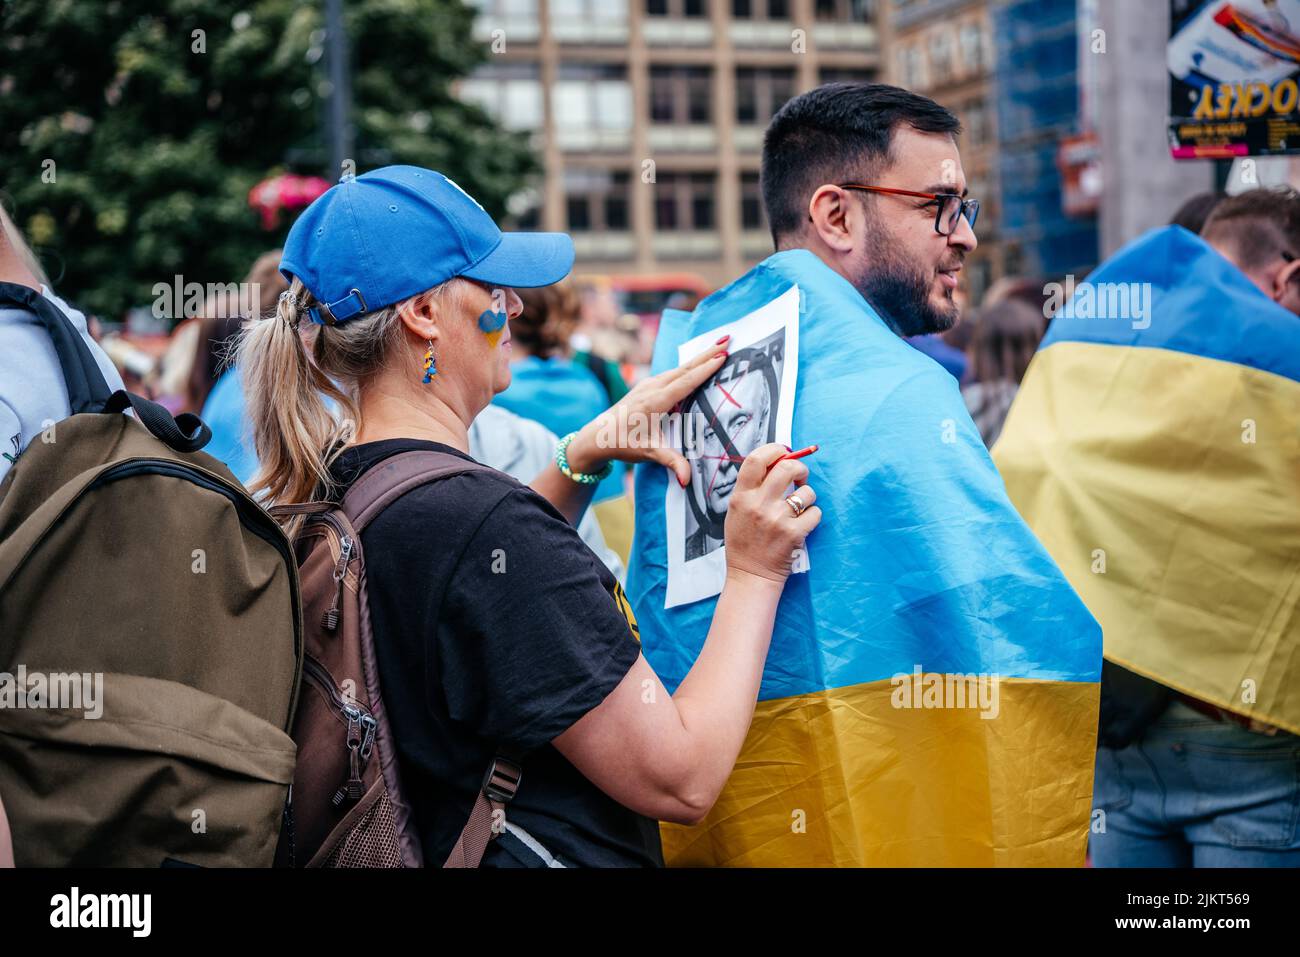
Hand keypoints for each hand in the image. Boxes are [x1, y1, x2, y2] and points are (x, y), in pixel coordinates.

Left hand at [564, 335, 730, 486]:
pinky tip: (696, 363)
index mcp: (655, 402)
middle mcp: (652, 389)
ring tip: (718, 346)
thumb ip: (671, 463)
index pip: (685, 382)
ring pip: (678, 368)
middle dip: (707, 353)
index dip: (705, 370)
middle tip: (727, 339)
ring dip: (699, 357)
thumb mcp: (648, 453)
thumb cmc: (622, 444)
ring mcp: (648, 385)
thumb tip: (686, 481)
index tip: (722, 356)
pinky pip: (671, 373)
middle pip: (685, 368)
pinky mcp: (646, 387)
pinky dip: (687, 366)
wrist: (596, 436)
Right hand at [722, 443, 821, 584]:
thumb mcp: (737, 511)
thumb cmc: (745, 543)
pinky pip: (815, 512)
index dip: (774, 450)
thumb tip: (776, 462)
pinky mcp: (793, 534)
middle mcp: (758, 505)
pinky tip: (802, 525)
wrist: (750, 576)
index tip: (784, 452)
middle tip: (800, 477)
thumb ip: (752, 488)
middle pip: (786, 467)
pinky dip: (813, 516)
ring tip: (799, 508)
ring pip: (806, 491)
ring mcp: (776, 519)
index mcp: (741, 497)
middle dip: (799, 468)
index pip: (756, 459)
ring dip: (807, 496)